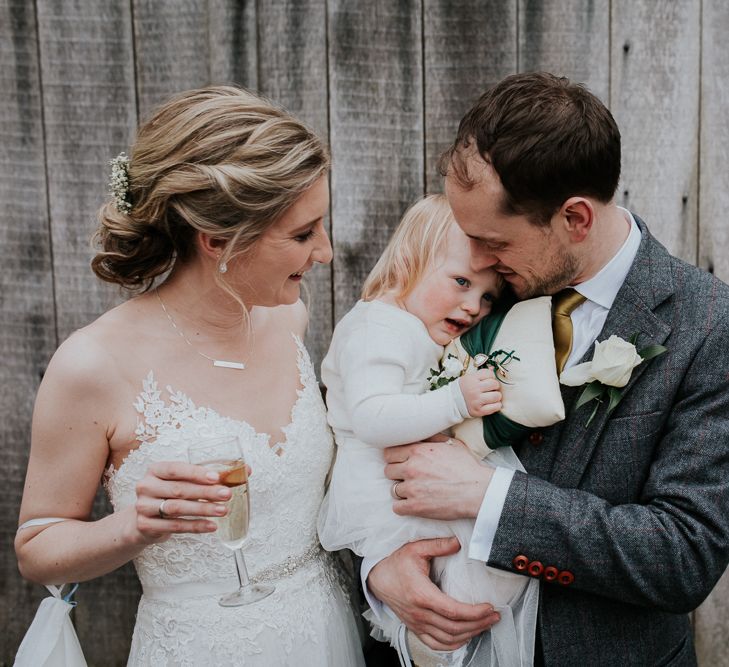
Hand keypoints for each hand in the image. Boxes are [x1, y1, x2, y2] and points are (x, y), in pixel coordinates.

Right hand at [132, 461, 242, 544]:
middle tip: (227, 495)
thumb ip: (213, 475)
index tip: (217, 477)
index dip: (197, 473)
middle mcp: (145, 486)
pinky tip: (211, 526)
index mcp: (156, 470)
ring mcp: (143, 506)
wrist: (145, 519)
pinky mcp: (145, 525)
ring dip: (202, 510)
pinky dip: (195, 526)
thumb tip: (247, 470)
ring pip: (177, 508)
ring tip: (223, 510)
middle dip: (206, 493)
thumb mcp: (186, 481)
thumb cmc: (171, 494)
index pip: (176, 469)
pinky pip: (174, 526)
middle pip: (179, 489)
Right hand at [368, 538, 499, 649]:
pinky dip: (453, 645)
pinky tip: (465, 637)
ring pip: (448, 638)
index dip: (474, 612)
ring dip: (470, 634)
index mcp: (421, 594)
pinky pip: (436, 644)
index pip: (453, 610)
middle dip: (479, 624)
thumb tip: (458, 543)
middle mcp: (420, 613)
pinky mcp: (416, 628)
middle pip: (454, 627)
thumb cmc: (396, 563)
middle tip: (494, 616)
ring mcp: (417, 623)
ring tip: (485, 625)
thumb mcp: (415, 548)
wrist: (377, 578)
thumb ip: (438, 545)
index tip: (489, 607)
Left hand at [385, 436, 492, 519]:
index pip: (389, 453)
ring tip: (414, 491)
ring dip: (402, 491)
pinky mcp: (416, 506)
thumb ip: (432, 438)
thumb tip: (421, 434)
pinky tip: (412, 504)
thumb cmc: (467, 467)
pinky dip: (403, 506)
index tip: (400, 462)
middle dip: (397, 474)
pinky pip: (397, 507)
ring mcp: (412, 488)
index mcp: (418, 451)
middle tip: (408, 477)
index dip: (394, 458)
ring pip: (393, 489)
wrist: (478, 490)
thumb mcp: (452, 444)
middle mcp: (412, 468)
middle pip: (388, 470)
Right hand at [458, 369, 501, 416]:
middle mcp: (474, 390)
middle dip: (495, 386)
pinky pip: (496, 407)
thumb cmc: (464, 389)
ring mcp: (477, 401)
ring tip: (491, 396)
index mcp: (471, 380)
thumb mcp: (469, 378)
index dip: (491, 377)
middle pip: (495, 384)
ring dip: (496, 396)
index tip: (488, 380)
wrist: (453, 402)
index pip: (489, 374)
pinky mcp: (479, 411)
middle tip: (491, 389)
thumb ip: (481, 374)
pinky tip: (492, 403)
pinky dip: (496, 405)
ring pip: (497, 396)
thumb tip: (492, 369)